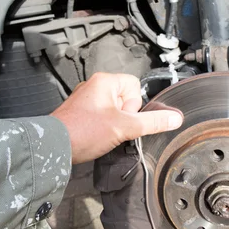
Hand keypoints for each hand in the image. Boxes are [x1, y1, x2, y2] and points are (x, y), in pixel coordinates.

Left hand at [51, 73, 182, 163]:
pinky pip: (102, 116)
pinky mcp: (80, 112)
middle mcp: (94, 85)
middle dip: (124, 116)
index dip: (134, 105)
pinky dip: (102, 127)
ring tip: (101, 133)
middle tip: (112, 127)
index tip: (123, 117)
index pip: (135, 86)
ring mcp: (85, 99)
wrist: (53, 147)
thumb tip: (175, 118)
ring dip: (113, 123)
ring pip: (114, 109)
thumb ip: (152, 123)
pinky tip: (95, 136)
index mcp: (104, 81)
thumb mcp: (124, 127)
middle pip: (126, 98)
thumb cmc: (83, 132)